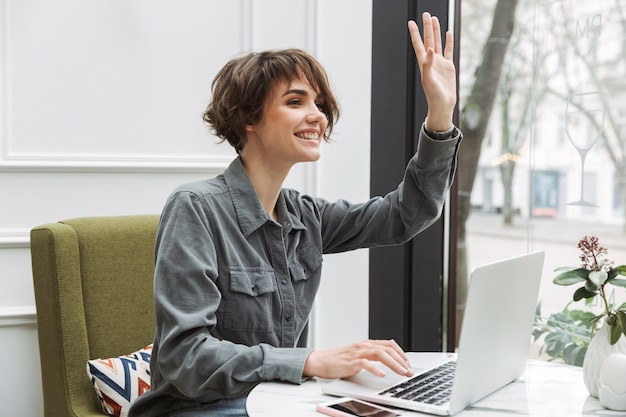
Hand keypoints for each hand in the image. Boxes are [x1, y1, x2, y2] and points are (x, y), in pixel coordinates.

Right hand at [302, 339, 412, 378]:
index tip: (408, 363)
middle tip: (409, 370)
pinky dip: (375, 369)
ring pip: (380, 354)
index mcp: (366, 344)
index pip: (388, 344)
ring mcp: (357, 353)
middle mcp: (363, 346)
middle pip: (387, 349)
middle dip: (401, 360)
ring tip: (401, 372)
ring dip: (393, 363)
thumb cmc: (338, 360)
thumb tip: (386, 361)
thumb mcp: (358, 355)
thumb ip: (371, 355)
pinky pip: (366, 364)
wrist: (321, 361)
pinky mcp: (351, 362)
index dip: (401, 353)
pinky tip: (382, 374)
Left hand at [408, 12, 455, 131]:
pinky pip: (449, 50)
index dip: (415, 33)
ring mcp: (440, 63)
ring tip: (435, 19)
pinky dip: (448, 41)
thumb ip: (428, 64)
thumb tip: (430, 50)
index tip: (411, 22)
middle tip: (426, 14)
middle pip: (428, 40)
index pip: (418, 44)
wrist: (443, 104)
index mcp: (424, 63)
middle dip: (427, 27)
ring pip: (438, 42)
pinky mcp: (449, 66)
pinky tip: (448, 33)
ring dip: (436, 31)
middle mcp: (431, 61)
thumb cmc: (433, 95)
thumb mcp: (428, 80)